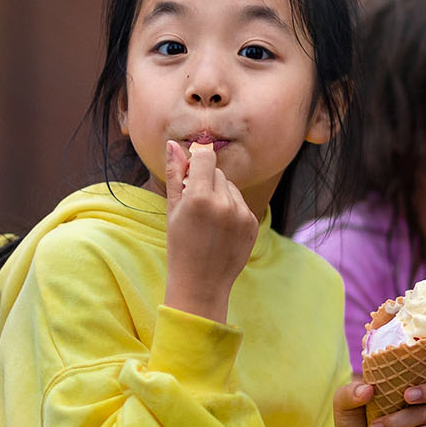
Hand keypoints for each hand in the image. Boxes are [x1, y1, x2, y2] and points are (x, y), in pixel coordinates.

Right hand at [162, 140, 257, 323]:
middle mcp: (224, 203)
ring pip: (230, 187)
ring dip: (219, 195)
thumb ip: (175, 174)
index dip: (197, 162)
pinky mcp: (253, 223)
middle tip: (194, 207)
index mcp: (200, 198)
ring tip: (207, 220)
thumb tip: (173, 144)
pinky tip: (220, 229)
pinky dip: (231, 209)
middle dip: (206, 182)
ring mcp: (242, 214)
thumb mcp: (172, 209)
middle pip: (217, 172)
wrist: (202, 282)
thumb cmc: (180, 245)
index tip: (191, 174)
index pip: (206, 157)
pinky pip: (241, 203)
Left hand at [332, 377, 425, 426]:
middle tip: (407, 396)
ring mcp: (423, 423)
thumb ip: (350, 393)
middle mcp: (417, 403)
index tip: (407, 371)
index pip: (420, 371)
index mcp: (401, 387)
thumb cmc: (352, 426)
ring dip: (399, 420)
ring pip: (424, 414)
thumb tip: (368, 389)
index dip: (421, 367)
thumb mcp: (343, 406)